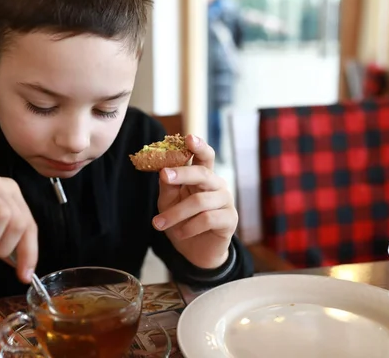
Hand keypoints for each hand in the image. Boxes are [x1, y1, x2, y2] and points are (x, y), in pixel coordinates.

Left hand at [153, 135, 237, 268]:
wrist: (195, 251)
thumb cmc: (182, 221)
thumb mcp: (169, 201)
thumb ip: (168, 186)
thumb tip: (163, 169)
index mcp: (203, 176)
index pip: (204, 156)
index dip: (198, 146)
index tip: (189, 138)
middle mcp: (217, 184)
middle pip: (203, 173)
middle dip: (182, 173)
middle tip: (165, 175)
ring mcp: (226, 201)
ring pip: (200, 201)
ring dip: (176, 213)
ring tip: (159, 224)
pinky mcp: (230, 219)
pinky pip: (208, 219)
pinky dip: (189, 227)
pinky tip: (180, 233)